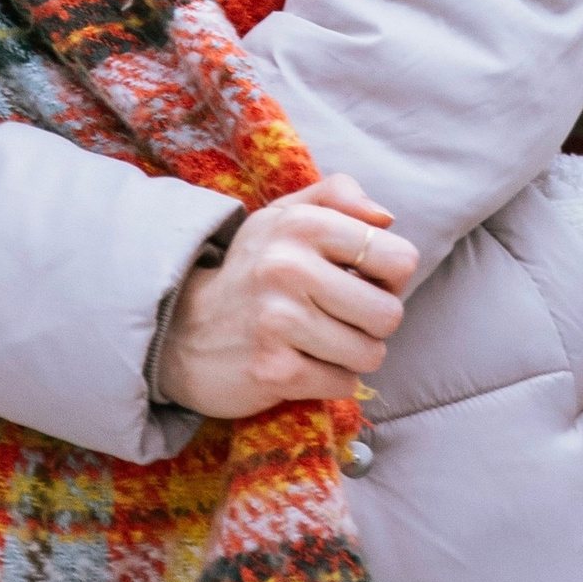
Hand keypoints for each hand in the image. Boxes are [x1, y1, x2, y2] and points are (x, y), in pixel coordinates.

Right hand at [156, 174, 417, 422]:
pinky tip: (300, 362)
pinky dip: (329, 380)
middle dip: (372, 324)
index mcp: (302, 225)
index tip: (359, 281)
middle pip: (389, 314)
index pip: (399, 259)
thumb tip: (386, 219)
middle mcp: (289, 268)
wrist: (183, 330)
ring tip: (317, 340)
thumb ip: (338, 197)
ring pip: (370, 354)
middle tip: (338, 317)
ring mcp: (280, 321)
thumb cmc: (253, 270)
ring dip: (352, 355)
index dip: (388, 278)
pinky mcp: (275, 370)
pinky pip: (344, 384)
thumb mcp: (285, 217)